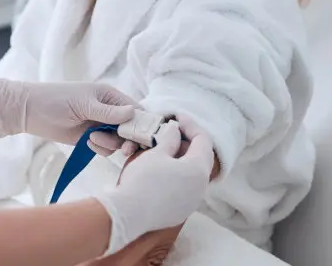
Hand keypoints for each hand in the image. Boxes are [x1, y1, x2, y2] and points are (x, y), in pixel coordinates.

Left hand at [0, 79, 137, 150]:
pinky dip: (100, 149)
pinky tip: (87, 143)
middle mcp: (109, 111)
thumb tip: (133, 113)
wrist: (30, 111)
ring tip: (91, 138)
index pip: (136, 110)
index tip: (141, 137)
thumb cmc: (56, 99)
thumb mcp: (84, 104)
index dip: (142, 124)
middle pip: (131, 129)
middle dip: (128, 139)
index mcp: (110, 96)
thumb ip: (109, 112)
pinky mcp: (91, 138)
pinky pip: (106, 148)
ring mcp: (100, 125)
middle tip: (124, 149)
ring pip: (119, 141)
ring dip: (110, 144)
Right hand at [91, 119, 213, 254]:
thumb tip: (175, 131)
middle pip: (199, 158)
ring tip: (162, 150)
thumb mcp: (156, 153)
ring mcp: (191, 202)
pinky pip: (183, 189)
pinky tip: (160, 170)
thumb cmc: (143, 180)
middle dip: (185, 143)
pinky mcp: (180, 212)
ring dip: (180, 160)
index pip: (203, 140)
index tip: (176, 117)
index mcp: (198, 170)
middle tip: (169, 133)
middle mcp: (201, 188)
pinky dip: (176, 176)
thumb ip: (170, 139)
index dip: (190, 125)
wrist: (127, 214)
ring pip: (191, 174)